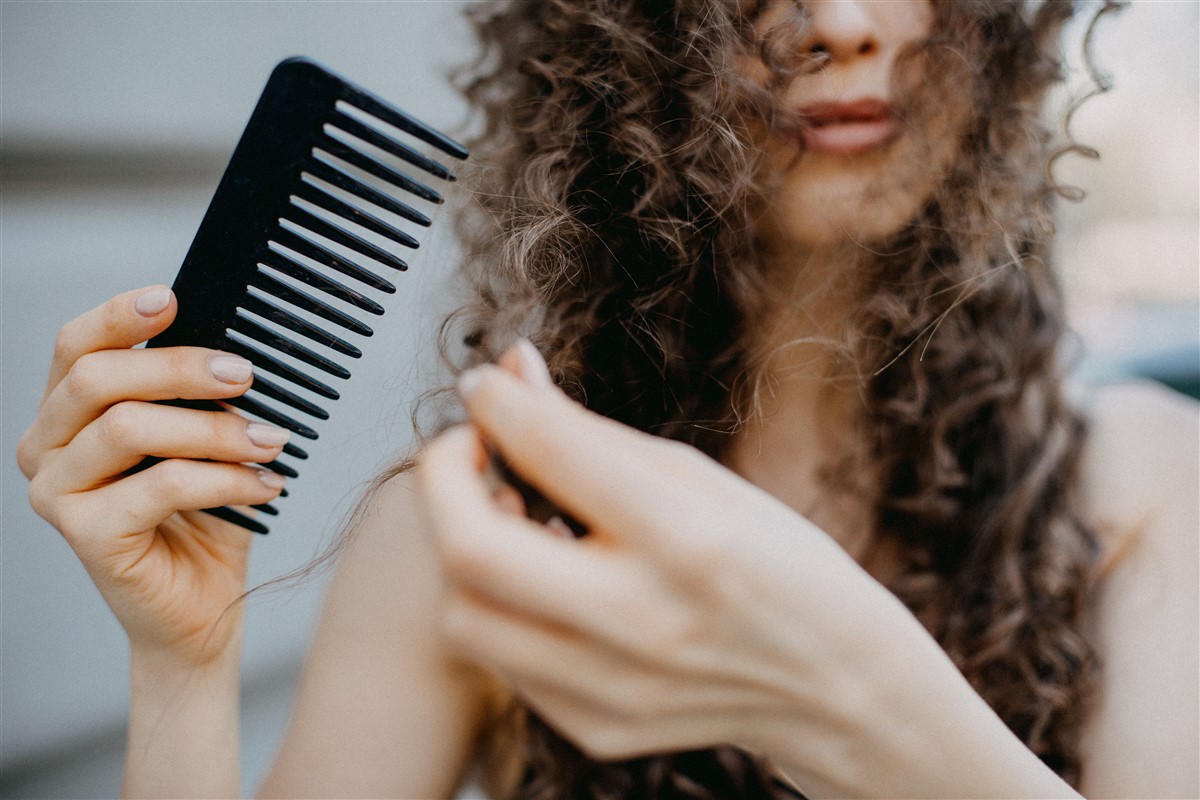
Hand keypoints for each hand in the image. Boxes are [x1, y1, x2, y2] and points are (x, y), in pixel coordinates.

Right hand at [17, 286, 288, 664]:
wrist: (203, 608)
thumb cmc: (203, 518)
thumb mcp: (203, 442)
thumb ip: (199, 396)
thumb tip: (234, 352)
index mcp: (68, 413)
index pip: (74, 346)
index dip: (118, 316)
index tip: (171, 297)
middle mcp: (46, 447)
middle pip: (99, 379)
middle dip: (181, 368)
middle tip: (244, 375)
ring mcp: (56, 493)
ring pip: (131, 428)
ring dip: (215, 429)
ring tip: (271, 442)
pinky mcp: (85, 535)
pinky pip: (162, 485)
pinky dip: (225, 479)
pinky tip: (266, 485)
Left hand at [417, 343, 919, 770]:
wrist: (834, 684)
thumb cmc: (775, 564)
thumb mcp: (701, 480)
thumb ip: (592, 436)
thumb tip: (508, 379)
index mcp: (690, 540)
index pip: (550, 450)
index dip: (499, 402)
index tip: (487, 387)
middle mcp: (645, 623)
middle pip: (471, 551)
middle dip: (444, 479)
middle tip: (468, 449)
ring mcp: (615, 689)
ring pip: (465, 616)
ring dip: (463, 550)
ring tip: (507, 516)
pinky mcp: (597, 727)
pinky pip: (502, 658)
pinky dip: (502, 603)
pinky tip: (545, 577)